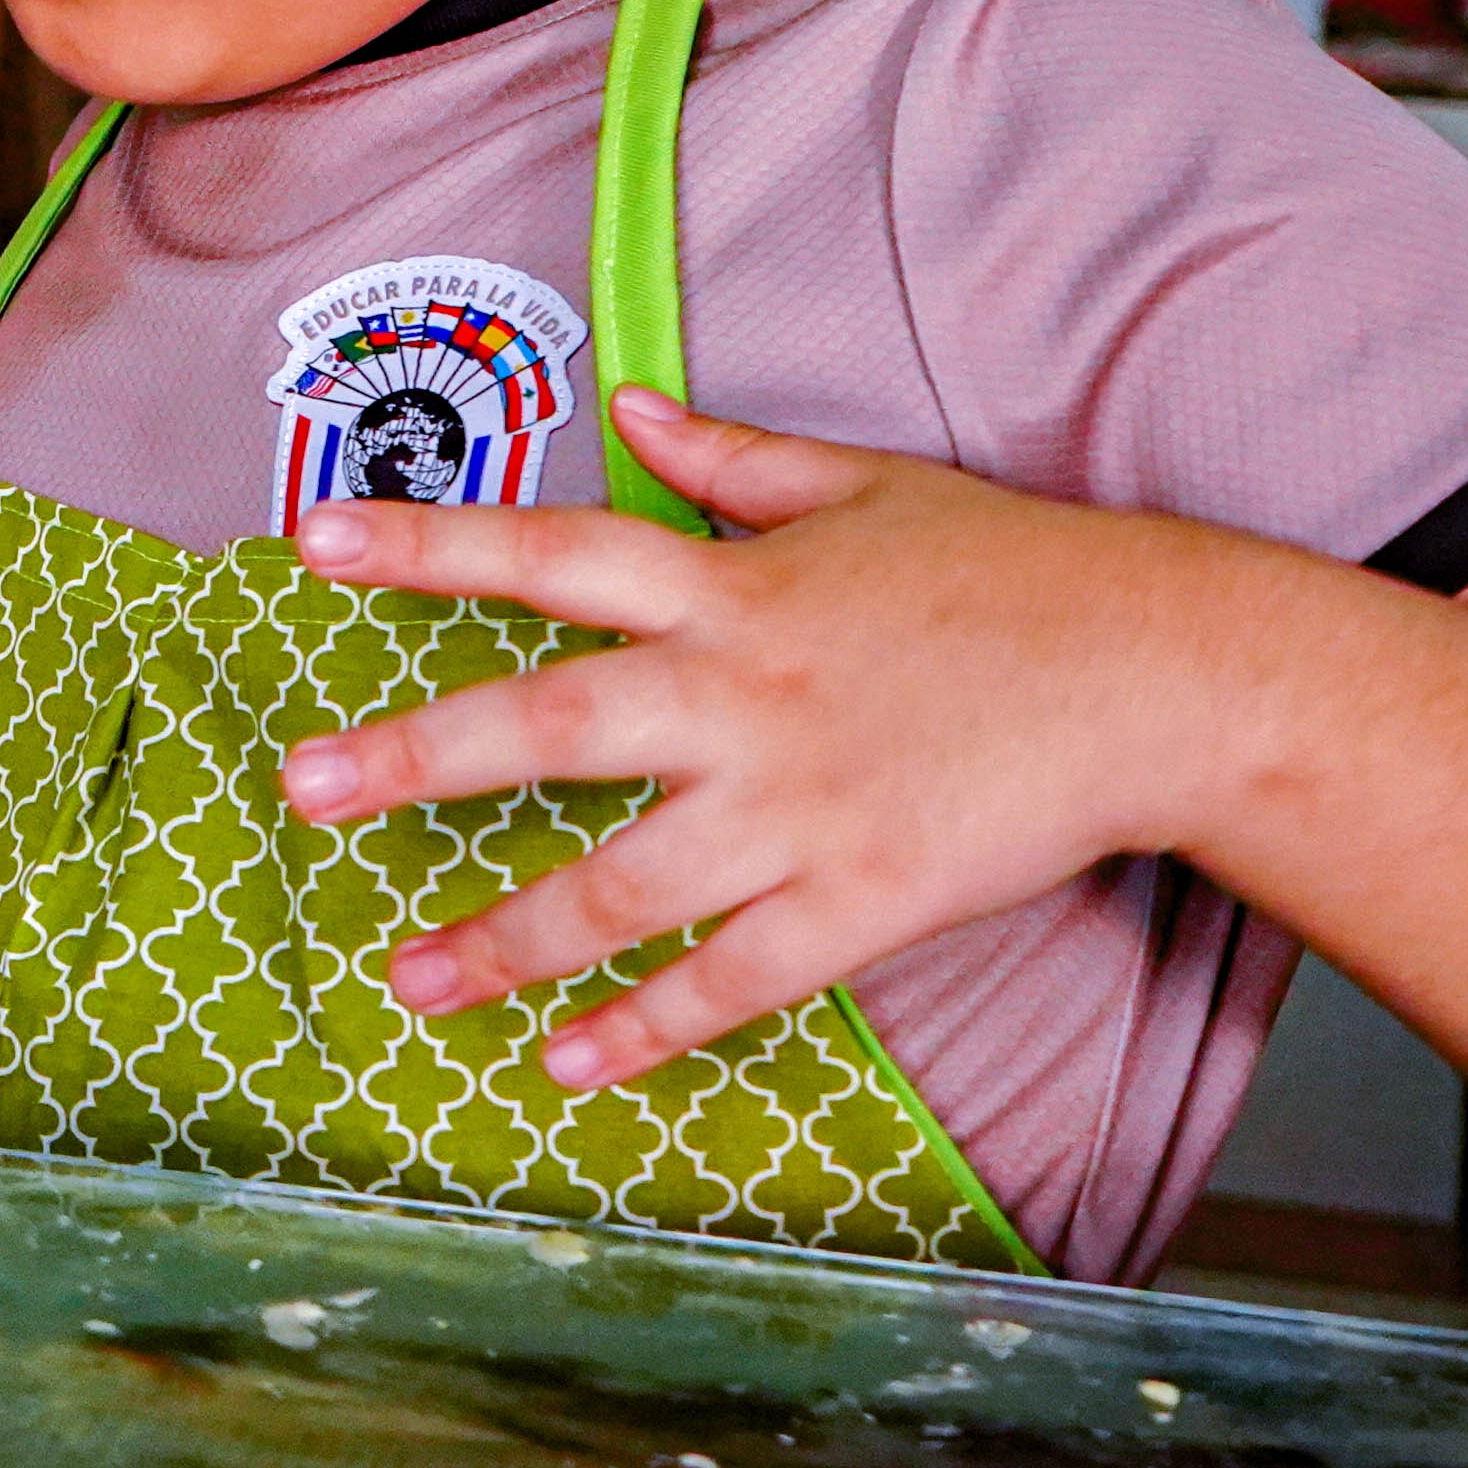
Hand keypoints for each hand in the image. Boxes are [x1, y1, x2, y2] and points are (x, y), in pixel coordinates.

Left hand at [267, 390, 1233, 1090]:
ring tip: (402, 980)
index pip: (554, 552)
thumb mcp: (868, 487)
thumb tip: (636, 405)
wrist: (1170, 674)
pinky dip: (647, 1027)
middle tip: (297, 788)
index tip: (312, 541)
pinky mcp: (866, 901)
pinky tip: (568, 1063)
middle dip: (413, 758)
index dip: (429, 544)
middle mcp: (745, 696)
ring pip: (621, 884)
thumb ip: (734, 461)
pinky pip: (733, 979)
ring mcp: (802, 806)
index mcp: (736, 586)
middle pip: (549, 724)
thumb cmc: (1020, 574)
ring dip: (502, 938)